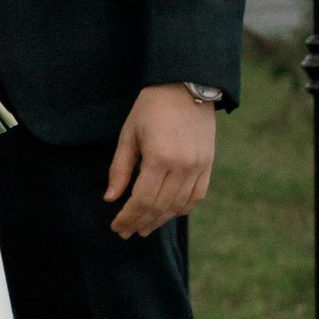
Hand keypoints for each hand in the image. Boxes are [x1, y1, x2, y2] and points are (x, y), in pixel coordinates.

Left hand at [104, 85, 215, 237]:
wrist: (186, 85)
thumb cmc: (151, 107)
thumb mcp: (129, 134)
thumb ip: (120, 168)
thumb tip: (110, 198)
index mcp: (159, 158)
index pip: (142, 200)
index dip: (128, 217)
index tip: (116, 226)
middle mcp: (182, 166)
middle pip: (159, 207)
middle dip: (140, 223)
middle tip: (126, 232)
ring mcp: (199, 166)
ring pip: (178, 206)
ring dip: (159, 220)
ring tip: (144, 228)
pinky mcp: (208, 164)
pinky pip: (197, 197)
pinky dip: (181, 209)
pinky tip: (168, 214)